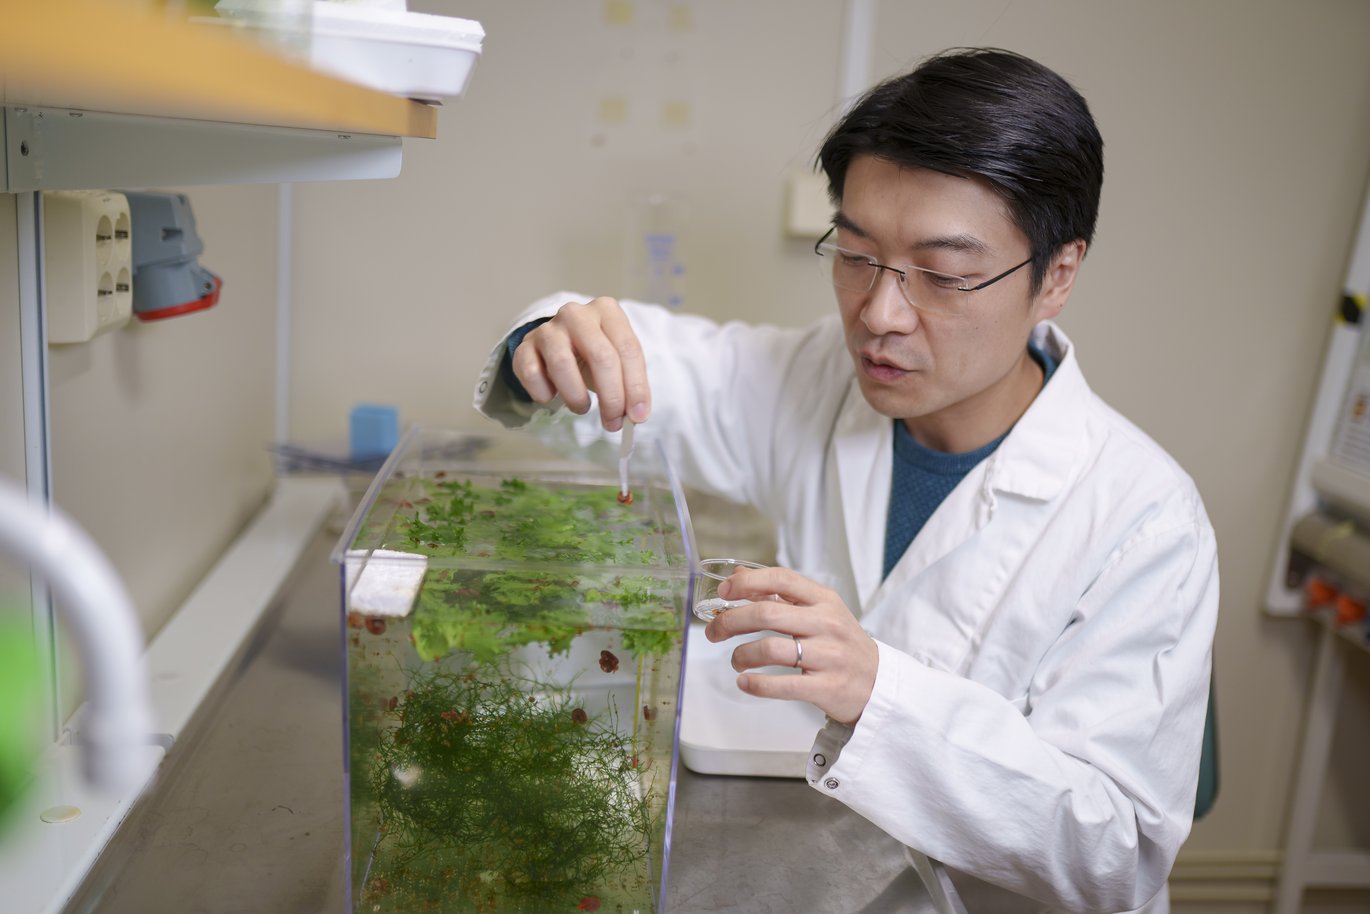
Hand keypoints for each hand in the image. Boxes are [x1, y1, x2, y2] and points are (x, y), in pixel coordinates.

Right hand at [511, 296, 650, 431]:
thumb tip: (636, 415)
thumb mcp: (617, 361)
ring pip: (562, 363)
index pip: (628, 349)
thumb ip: (629, 385)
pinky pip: (531, 373)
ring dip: (576, 396)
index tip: (638, 416)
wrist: (556, 343)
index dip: (636, 386)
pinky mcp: (525, 345)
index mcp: (607, 310)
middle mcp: (577, 314)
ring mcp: (548, 328)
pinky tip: (551, 396)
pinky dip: (543, 392)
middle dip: (611, 396)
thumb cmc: (593, 353)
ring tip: (582, 408)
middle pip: (600, 356)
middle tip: (613, 423)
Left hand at [704, 566, 877, 725]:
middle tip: (714, 632)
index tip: (724, 592)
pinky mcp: (827, 687)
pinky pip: (783, 685)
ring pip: (771, 649)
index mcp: (823, 600)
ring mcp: (828, 656)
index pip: (781, 578)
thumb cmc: (841, 644)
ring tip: (736, 662)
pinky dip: (756, 684)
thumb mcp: (819, 611)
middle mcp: (826, 623)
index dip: (747, 582)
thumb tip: (739, 575)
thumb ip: (780, 594)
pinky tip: (745, 683)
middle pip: (767, 613)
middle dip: (730, 621)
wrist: (878, 683)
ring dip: (742, 655)